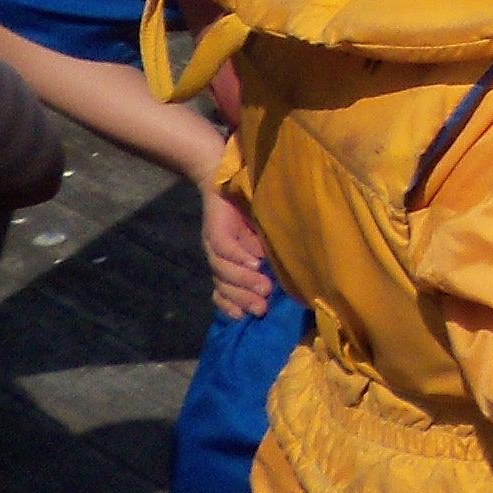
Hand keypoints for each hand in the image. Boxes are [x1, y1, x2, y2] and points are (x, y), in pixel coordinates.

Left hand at [202, 177, 272, 321]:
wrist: (221, 175)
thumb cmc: (244, 206)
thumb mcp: (255, 235)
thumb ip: (261, 253)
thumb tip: (279, 273)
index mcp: (223, 260)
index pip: (221, 289)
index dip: (230, 303)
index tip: (244, 317)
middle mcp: (215, 255)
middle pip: (223, 284)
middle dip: (242, 298)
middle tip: (262, 309)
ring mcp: (213, 242)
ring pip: (223, 270)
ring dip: (244, 281)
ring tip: (264, 289)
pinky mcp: (215, 228)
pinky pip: (226, 247)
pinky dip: (240, 257)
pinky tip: (256, 263)